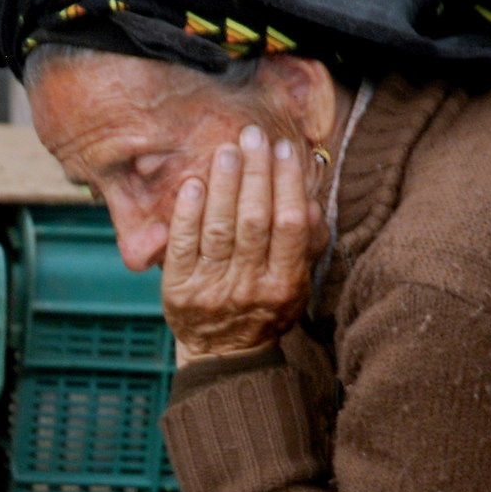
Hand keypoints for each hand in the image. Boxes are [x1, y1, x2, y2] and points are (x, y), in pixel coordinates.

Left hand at [163, 125, 320, 366]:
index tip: (284, 150)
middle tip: (254, 136)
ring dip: (224, 185)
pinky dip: (188, 213)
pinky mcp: (179, 290)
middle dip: (256, 173)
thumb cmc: (265, 310)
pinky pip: (182, 245)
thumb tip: (311, 202)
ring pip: (219, 229)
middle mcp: (249, 287)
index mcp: (284, 284)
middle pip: (254, 221)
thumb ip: (307, 246)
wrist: (223, 355)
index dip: (287, 183)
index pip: (289, 225)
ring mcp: (212, 289)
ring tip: (227, 150)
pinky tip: (194, 183)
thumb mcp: (296, 285)